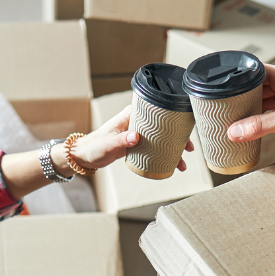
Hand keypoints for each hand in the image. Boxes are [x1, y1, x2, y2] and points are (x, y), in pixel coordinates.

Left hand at [70, 106, 192, 171]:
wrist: (85, 156)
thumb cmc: (94, 146)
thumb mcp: (107, 144)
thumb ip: (121, 140)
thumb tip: (136, 137)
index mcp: (131, 115)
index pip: (155, 110)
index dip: (172, 117)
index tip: (184, 126)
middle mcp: (137, 122)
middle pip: (163, 126)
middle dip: (178, 137)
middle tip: (189, 149)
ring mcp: (138, 133)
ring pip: (161, 139)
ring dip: (173, 149)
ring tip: (182, 163)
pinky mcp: (137, 144)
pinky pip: (155, 148)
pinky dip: (164, 155)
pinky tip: (171, 164)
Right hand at [226, 66, 274, 152]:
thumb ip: (261, 125)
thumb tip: (234, 131)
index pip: (254, 69)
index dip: (237, 76)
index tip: (220, 85)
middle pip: (257, 85)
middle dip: (241, 95)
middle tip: (223, 106)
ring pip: (265, 99)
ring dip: (252, 108)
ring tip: (234, 117)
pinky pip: (274, 111)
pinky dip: (263, 117)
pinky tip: (254, 127)